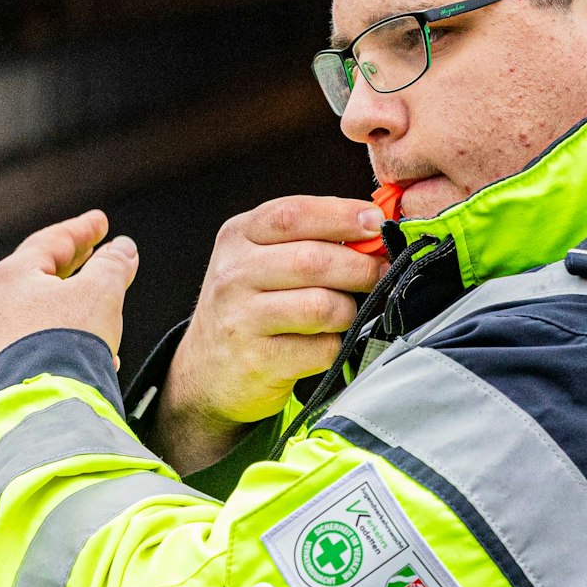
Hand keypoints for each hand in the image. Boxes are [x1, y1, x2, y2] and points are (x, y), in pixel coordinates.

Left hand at [0, 210, 138, 370]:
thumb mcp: (101, 294)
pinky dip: (60, 338)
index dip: (82, 230)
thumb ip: (113, 266)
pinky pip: (32, 343)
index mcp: (13, 275)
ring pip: (37, 312)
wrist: (35, 409)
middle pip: (40, 274)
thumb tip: (122, 249)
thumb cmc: (64, 346)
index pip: (52, 241)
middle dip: (75, 268)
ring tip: (100, 312)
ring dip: (71, 308)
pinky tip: (84, 353)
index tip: (100, 222)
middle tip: (97, 255)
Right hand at [155, 196, 386, 472]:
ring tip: (345, 313)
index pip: (293, 214)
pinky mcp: (258, 361)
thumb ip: (306, 240)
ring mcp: (241, 320)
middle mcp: (233, 275)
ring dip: (348, 310)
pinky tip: (323, 344)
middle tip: (381, 273)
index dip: (342, 215)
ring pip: (322, 306)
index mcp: (237, 237)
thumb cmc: (248, 308)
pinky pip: (321, 349)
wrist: (205, 372)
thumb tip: (373, 231)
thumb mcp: (259, 260)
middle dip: (361, 267)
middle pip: (313, 260)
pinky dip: (334, 347)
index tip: (376, 222)